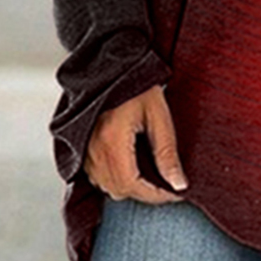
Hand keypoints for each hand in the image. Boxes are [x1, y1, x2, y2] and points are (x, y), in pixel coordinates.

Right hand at [84, 84, 188, 202]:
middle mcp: (92, 149)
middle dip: (145, 193)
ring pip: (106, 187)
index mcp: (111, 140)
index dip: (156, 196)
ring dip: (129, 187)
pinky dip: (114, 179)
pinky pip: (96, 177)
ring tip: (153, 177)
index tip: (177, 194)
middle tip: (168, 185)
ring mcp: (84, 149)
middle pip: (118, 191)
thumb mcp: (158, 115)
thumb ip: (167, 152)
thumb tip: (178, 184)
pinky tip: (132, 167)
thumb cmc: (138, 85)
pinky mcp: (81, 146)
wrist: (112, 65)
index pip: (133, 185)